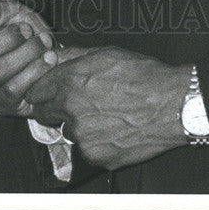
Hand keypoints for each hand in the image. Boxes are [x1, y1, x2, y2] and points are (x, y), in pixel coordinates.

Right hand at [0, 0, 57, 116]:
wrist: (54, 54)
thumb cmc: (26, 31)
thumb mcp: (10, 12)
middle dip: (2, 40)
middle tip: (25, 30)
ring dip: (24, 53)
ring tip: (43, 41)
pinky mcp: (4, 103)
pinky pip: (12, 89)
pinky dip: (33, 70)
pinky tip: (47, 58)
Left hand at [25, 47, 191, 169]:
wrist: (171, 105)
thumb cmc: (143, 76)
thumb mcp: (106, 53)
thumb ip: (73, 56)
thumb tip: (54, 56)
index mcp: (70, 82)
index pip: (36, 90)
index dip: (40, 90)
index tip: (45, 91)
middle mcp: (71, 110)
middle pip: (45, 113)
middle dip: (54, 107)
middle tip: (76, 102)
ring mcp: (83, 137)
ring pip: (69, 131)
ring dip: (78, 124)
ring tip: (105, 114)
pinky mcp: (96, 156)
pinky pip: (87, 149)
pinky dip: (96, 141)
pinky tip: (114, 128)